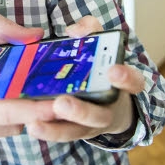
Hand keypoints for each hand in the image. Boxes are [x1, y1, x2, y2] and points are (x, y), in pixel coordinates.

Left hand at [25, 16, 144, 141]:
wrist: (110, 100)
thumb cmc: (101, 67)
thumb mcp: (101, 44)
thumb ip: (91, 30)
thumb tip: (73, 31)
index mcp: (121, 86)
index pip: (133, 83)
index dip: (126, 78)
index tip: (112, 71)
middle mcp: (108, 109)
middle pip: (98, 115)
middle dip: (81, 111)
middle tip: (62, 103)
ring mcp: (91, 125)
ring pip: (76, 131)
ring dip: (56, 129)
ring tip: (35, 125)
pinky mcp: (75, 131)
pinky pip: (61, 134)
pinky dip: (46, 131)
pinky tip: (31, 126)